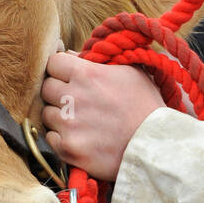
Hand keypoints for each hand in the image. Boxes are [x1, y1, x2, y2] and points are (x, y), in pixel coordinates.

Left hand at [41, 52, 163, 181]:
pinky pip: (50, 138)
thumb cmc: (146, 106)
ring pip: (46, 114)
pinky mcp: (68, 149)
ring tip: (81, 120)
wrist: (157, 146)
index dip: (60, 69)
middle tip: (76, 100)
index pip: (53, 62)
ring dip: (59, 116)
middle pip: (46, 88)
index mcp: (86, 74)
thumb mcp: (130, 71)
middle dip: (58, 92)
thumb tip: (70, 53)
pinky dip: (60, 138)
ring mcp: (69, 125)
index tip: (69, 76)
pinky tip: (80, 137)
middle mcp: (73, 98)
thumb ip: (98, 59)